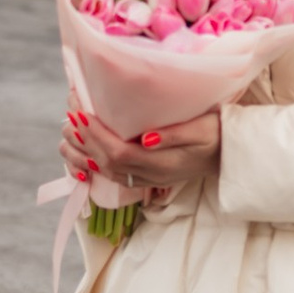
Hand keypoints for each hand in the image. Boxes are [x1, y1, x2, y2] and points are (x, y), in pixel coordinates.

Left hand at [62, 105, 221, 209]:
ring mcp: (146, 180)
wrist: (228, 156)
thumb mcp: (201, 130)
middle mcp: (149, 176)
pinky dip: (90, 166)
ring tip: (65, 134)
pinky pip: (110, 176)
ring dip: (81, 155)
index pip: (119, 152)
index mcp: (162, 164)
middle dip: (84, 139)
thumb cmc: (217, 135)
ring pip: (104, 172)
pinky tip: (79, 154)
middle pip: (106, 162)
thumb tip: (145, 138)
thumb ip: (174, 135)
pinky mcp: (144, 178)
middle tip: (69, 114)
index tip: (81, 113)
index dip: (96, 135)